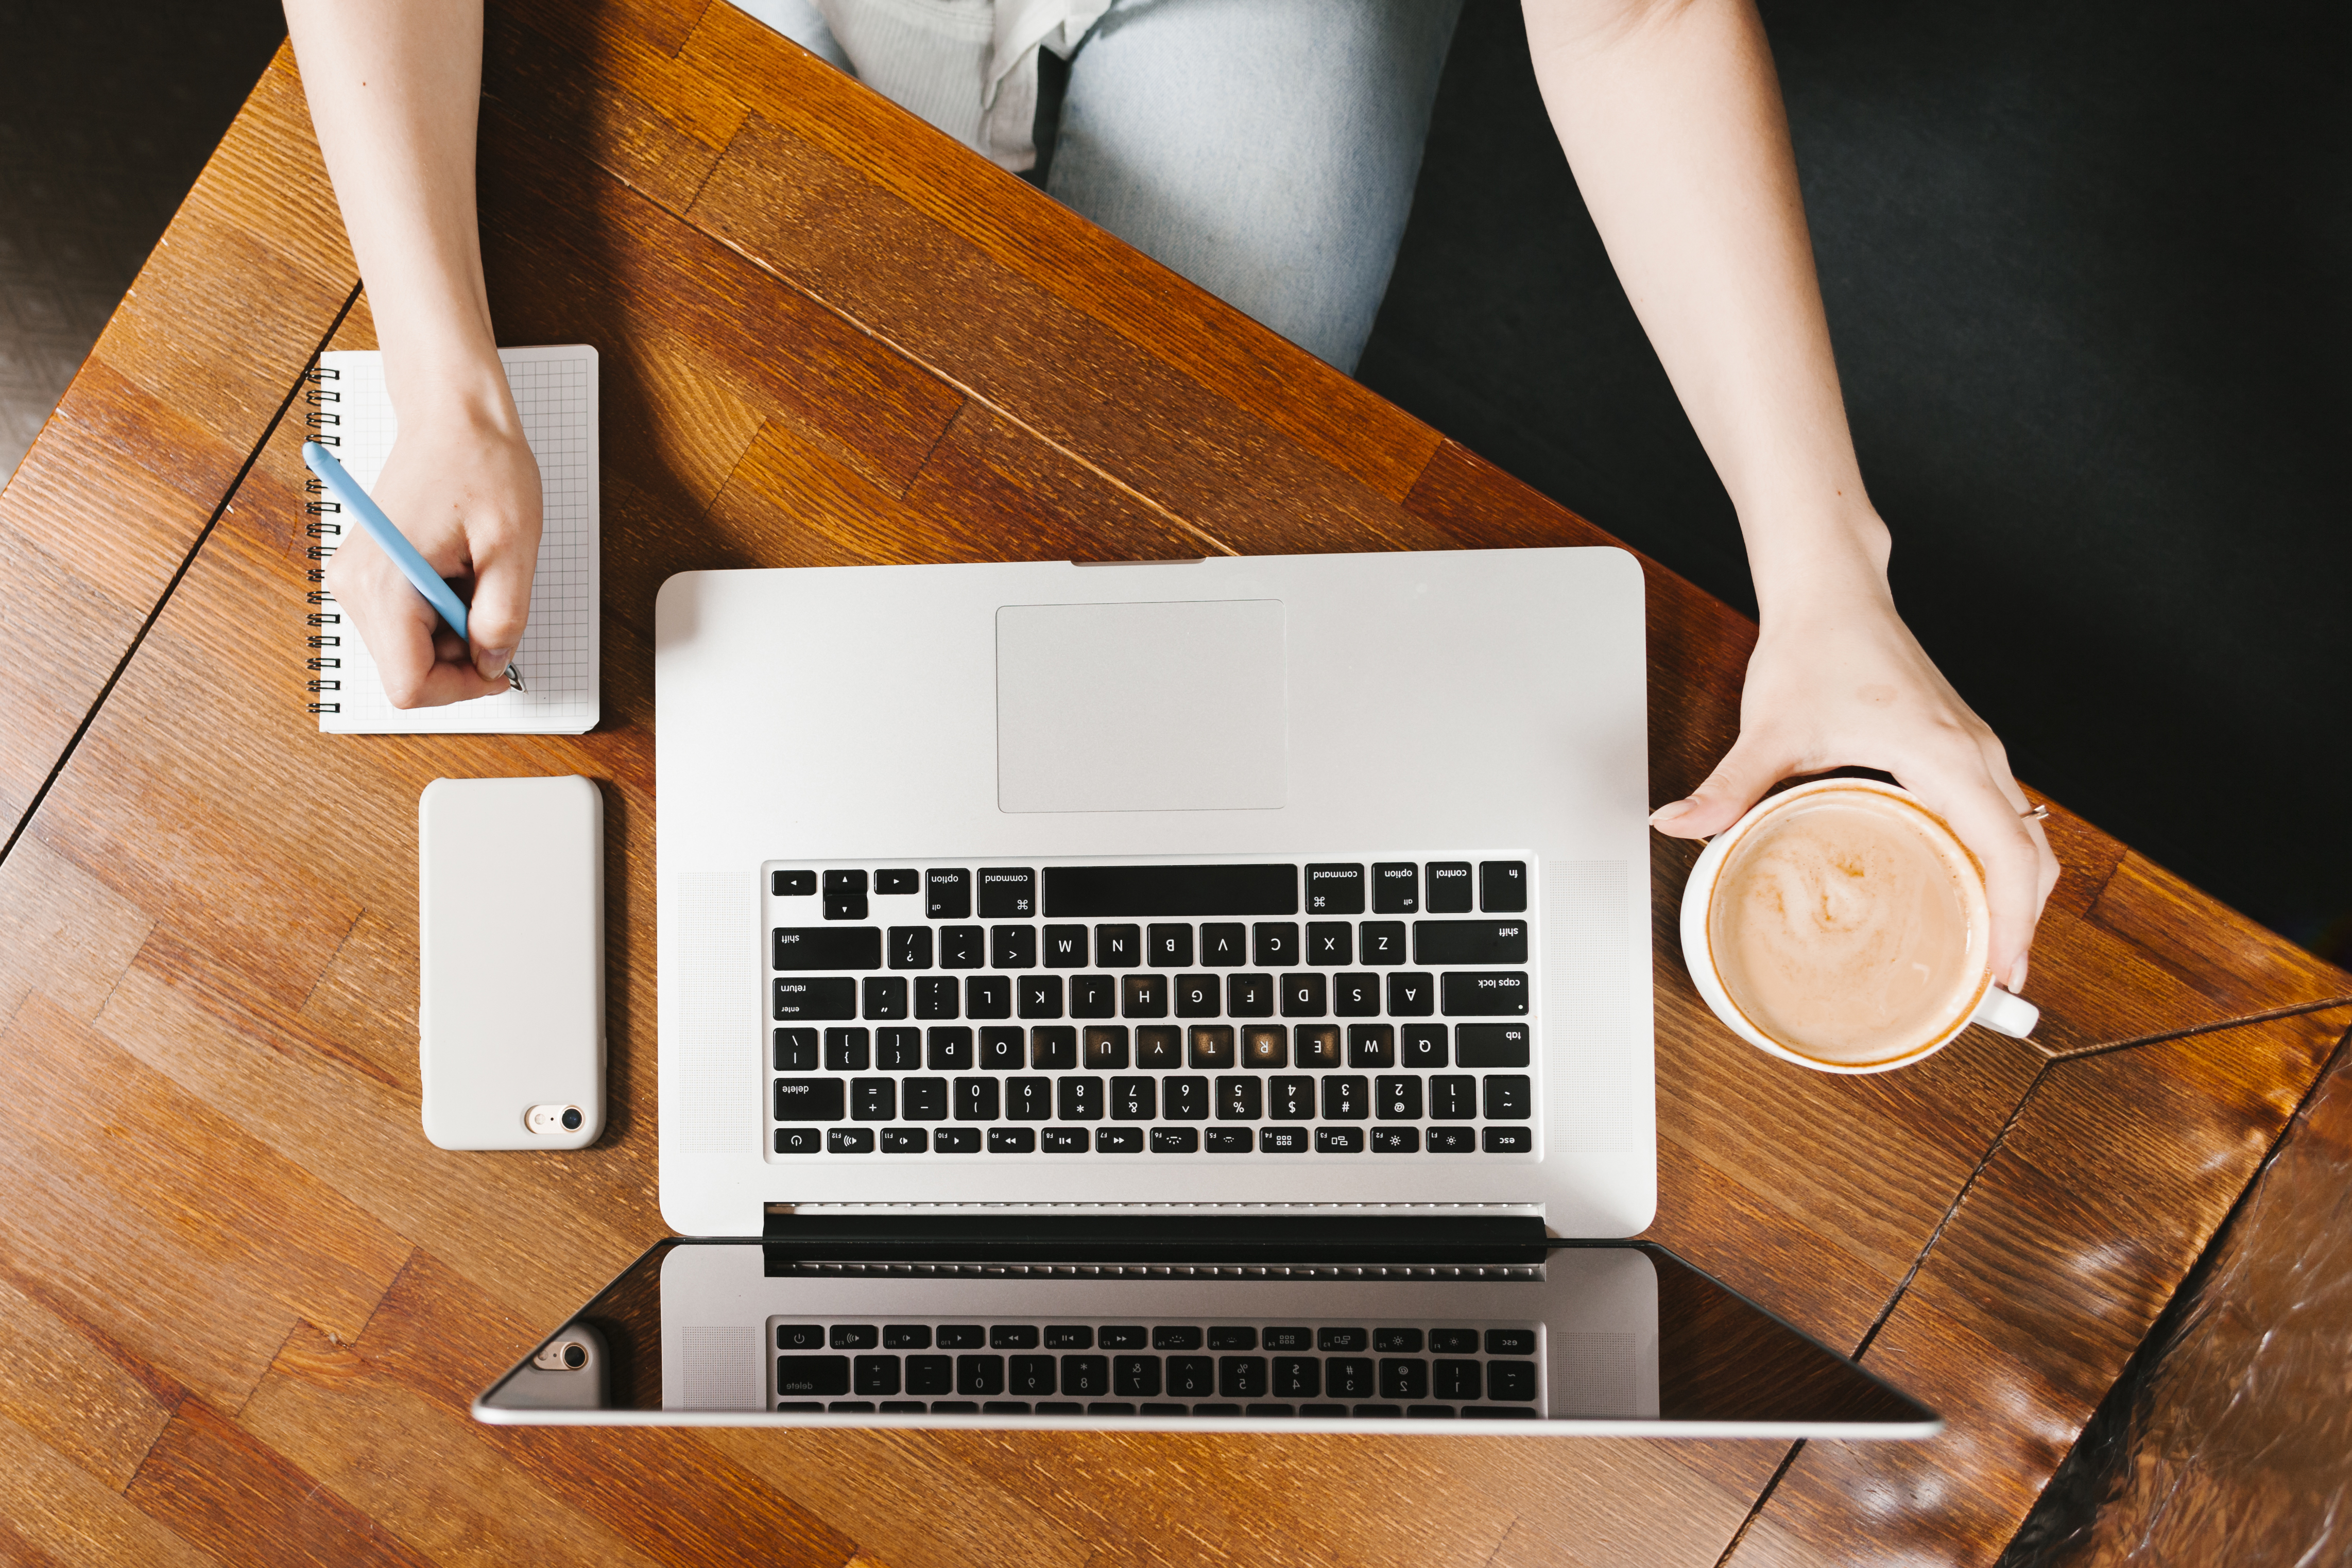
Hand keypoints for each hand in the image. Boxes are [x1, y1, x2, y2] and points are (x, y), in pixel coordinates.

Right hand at [323, 397, 540, 707]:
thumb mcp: (513, 547)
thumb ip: (503, 617)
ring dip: (453, 632)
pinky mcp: (367, 574)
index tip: (499, 665)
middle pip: (407, 671)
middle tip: (493, 605)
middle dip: (460, 656)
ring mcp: (355, 581)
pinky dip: (441, 613)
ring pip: (408, 650)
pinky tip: (459, 573)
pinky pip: (406, 623)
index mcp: (385, 584)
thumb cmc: (481, 464)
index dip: (461, 689)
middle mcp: (354, 587)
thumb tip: (492, 664)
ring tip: (476, 577)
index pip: (409, 685)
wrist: (451, 416)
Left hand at [1650, 577, 2060, 991]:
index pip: (2006, 848)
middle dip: (2022, 922)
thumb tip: (1679, 825)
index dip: (2012, 915)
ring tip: (1989, 953)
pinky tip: (1971, 891)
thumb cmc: (1816, 648)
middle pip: (2031, 852)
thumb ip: (1730, 784)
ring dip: (2017, 893)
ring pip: (2025, 833)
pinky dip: (2002, 860)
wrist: (1834, 594)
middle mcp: (1976, 752)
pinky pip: (2003, 814)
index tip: (2001, 968)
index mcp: (1945, 753)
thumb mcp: (1771, 727)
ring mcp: (1976, 748)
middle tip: (1995, 985)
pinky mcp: (1963, 747)